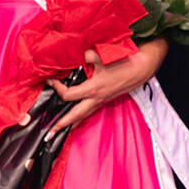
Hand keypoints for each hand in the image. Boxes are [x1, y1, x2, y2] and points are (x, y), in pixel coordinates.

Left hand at [45, 39, 168, 137]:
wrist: (140, 69)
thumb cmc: (121, 63)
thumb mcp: (101, 56)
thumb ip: (85, 55)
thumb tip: (73, 54)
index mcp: (93, 89)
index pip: (68, 95)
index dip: (57, 88)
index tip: (49, 81)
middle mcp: (96, 99)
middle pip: (75, 116)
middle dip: (61, 125)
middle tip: (48, 134)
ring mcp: (101, 101)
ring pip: (83, 116)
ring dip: (70, 124)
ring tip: (59, 132)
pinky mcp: (105, 101)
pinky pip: (90, 112)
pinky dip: (81, 117)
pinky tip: (76, 120)